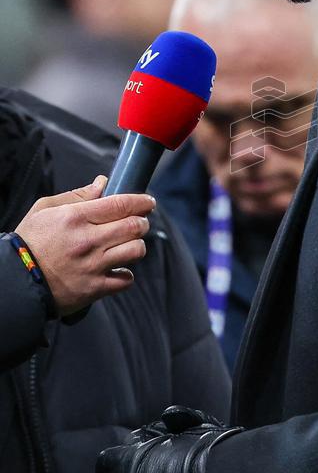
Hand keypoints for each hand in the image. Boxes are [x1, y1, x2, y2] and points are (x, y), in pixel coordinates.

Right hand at [15, 175, 154, 315]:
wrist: (15, 281)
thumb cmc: (29, 242)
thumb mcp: (45, 209)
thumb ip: (77, 195)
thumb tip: (102, 184)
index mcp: (76, 217)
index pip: (121, 204)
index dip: (142, 201)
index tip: (148, 202)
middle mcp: (88, 240)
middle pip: (134, 226)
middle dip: (142, 222)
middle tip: (139, 222)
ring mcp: (93, 266)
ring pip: (135, 251)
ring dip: (137, 246)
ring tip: (128, 244)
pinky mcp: (94, 288)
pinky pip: (126, 280)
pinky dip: (126, 274)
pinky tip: (117, 268)